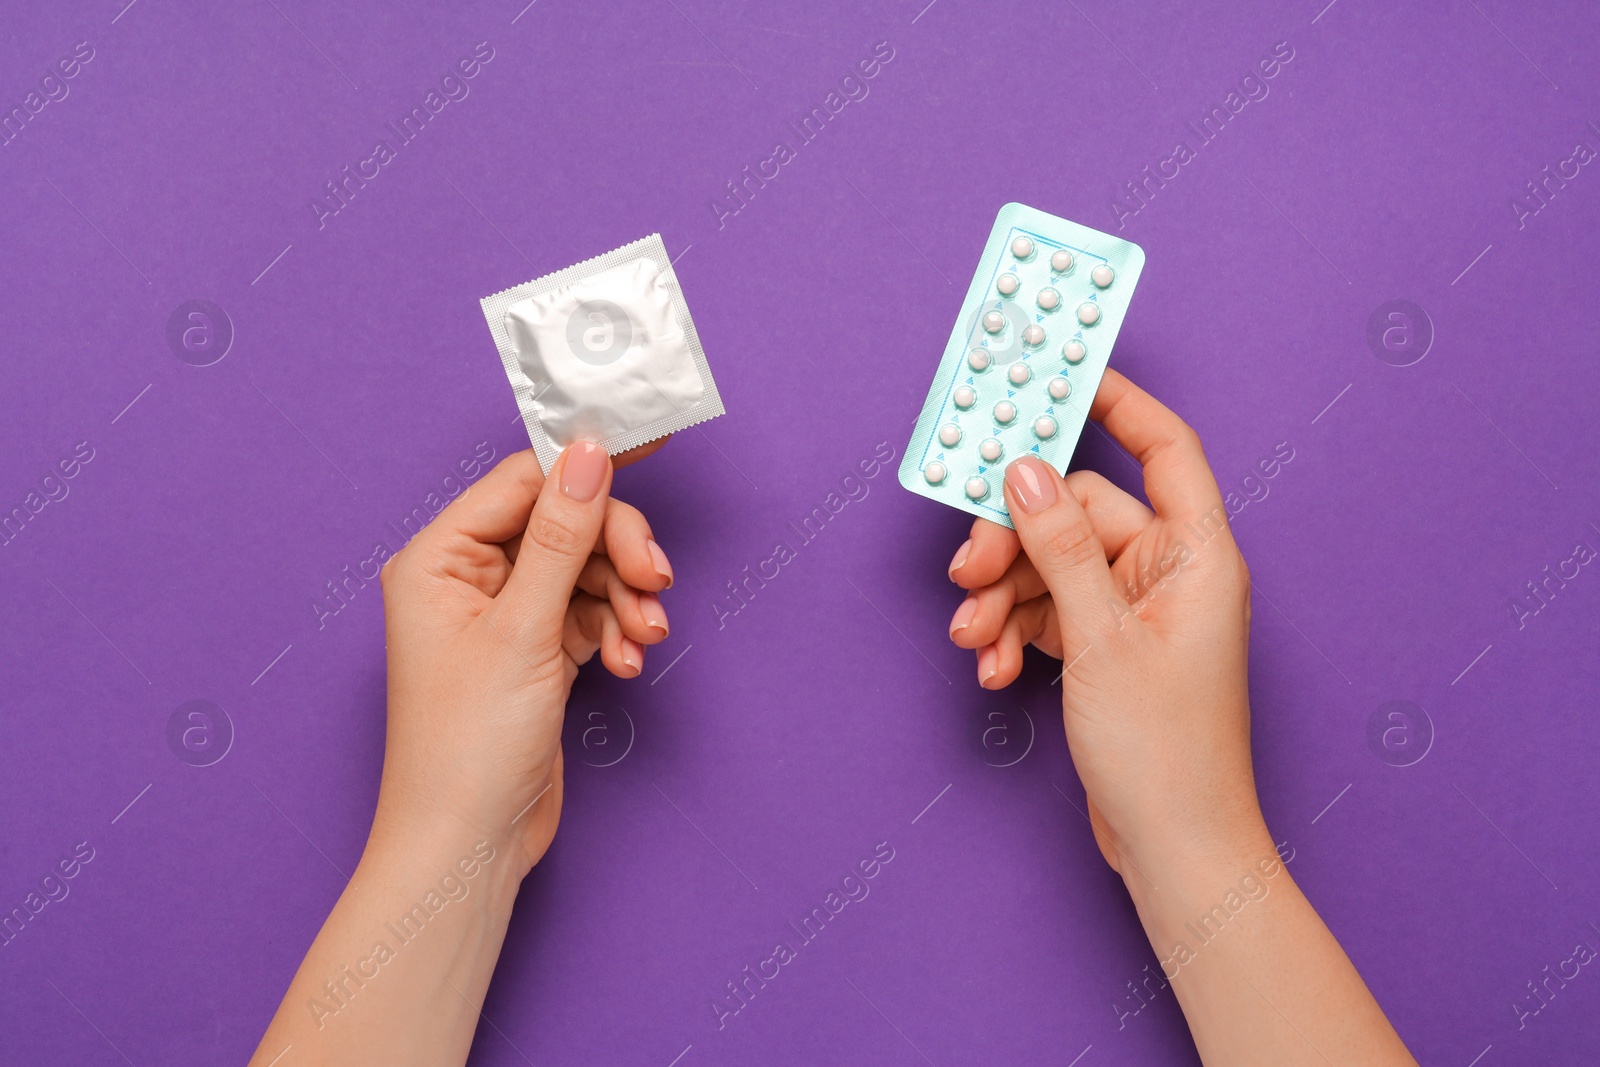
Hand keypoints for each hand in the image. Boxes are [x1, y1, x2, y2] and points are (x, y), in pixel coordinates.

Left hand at [371, 441, 673, 877]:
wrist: (468, 848)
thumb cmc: (467, 747)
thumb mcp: (524, 630)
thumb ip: (563, 537)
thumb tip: (589, 454)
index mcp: (439, 558)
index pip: (523, 483)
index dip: (587, 471)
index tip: (652, 452)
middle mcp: (466, 579)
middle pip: (564, 525)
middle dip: (617, 551)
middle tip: (656, 583)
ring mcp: (502, 618)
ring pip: (586, 571)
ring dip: (625, 598)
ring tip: (646, 638)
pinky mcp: (534, 654)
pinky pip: (589, 614)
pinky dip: (616, 631)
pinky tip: (628, 664)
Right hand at [947, 369, 1265, 876]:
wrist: (1174, 848)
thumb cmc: (1165, 752)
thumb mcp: (1099, 639)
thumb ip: (1058, 548)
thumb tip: (1023, 473)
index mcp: (1196, 554)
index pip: (1162, 447)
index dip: (1116, 403)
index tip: (1057, 378)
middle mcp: (1169, 572)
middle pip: (1077, 514)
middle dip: (1013, 542)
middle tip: (966, 570)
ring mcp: (1136, 612)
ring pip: (1052, 565)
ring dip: (1003, 596)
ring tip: (972, 638)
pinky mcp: (1107, 647)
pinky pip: (1050, 611)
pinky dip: (1015, 632)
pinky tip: (993, 667)